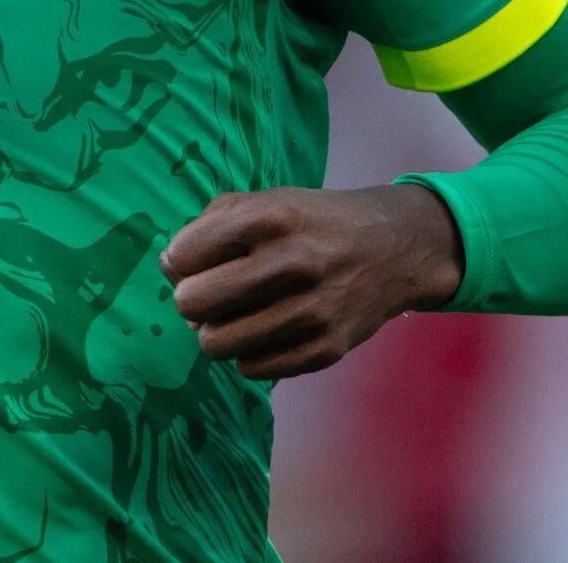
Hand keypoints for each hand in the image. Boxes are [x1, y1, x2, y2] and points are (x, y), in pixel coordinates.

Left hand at [161, 184, 463, 380]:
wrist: (396, 249)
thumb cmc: (317, 222)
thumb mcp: (269, 200)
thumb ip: (212, 222)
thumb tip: (171, 266)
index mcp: (272, 217)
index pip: (184, 254)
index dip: (180, 259)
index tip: (194, 260)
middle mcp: (293, 263)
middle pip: (193, 303)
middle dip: (192, 299)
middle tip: (210, 292)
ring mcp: (312, 311)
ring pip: (216, 344)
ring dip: (217, 330)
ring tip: (235, 314)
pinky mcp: (326, 349)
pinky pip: (252, 368)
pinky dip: (250, 351)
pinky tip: (266, 330)